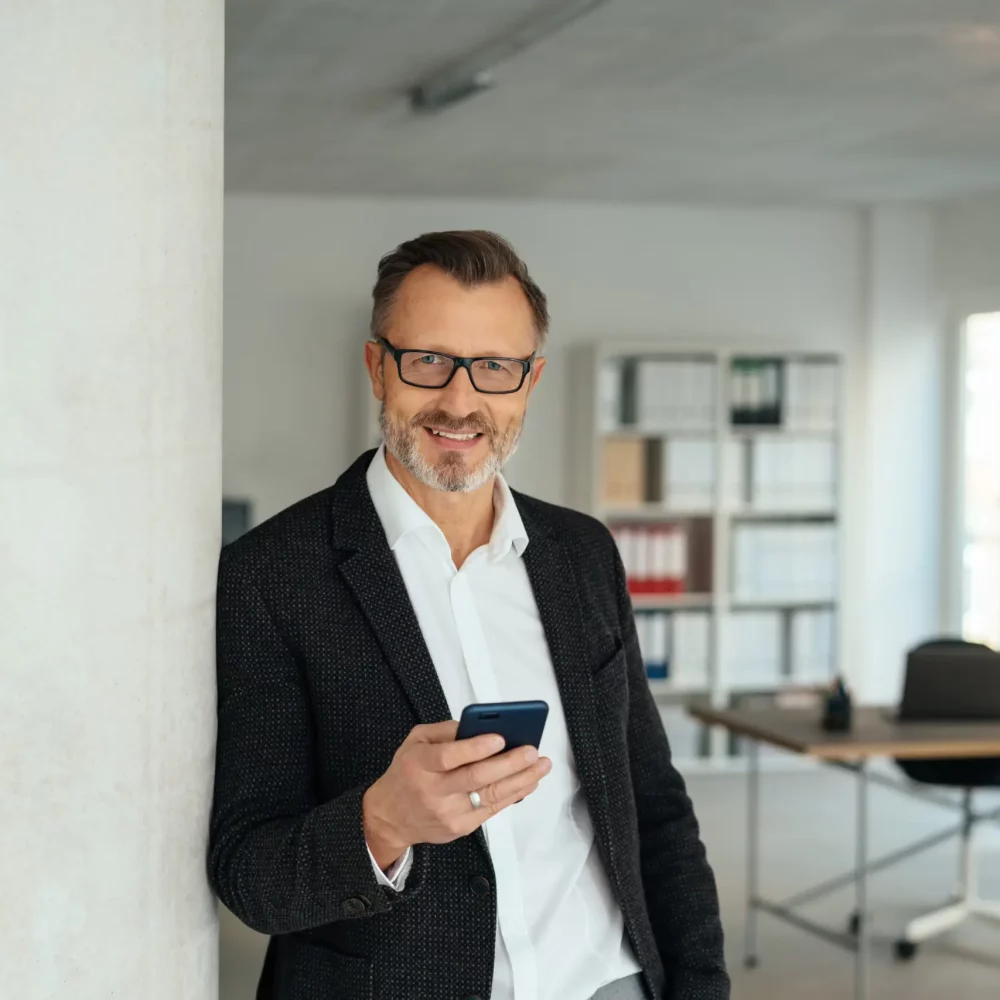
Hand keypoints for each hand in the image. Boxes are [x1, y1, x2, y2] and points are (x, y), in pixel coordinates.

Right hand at [362, 721, 550, 869]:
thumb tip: (480, 726)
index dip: (475, 748)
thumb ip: (445, 731)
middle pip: (476, 778)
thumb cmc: (407, 771)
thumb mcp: (415, 741)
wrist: (390, 817)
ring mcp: (448, 813)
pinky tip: (529, 782)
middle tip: (532, 751)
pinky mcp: (460, 828)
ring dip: (521, 780)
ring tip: (541, 766)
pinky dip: (514, 795)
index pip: (449, 757)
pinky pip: (492, 810)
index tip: (500, 738)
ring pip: (490, 796)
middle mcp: (433, 791)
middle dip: (509, 764)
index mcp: (419, 764)